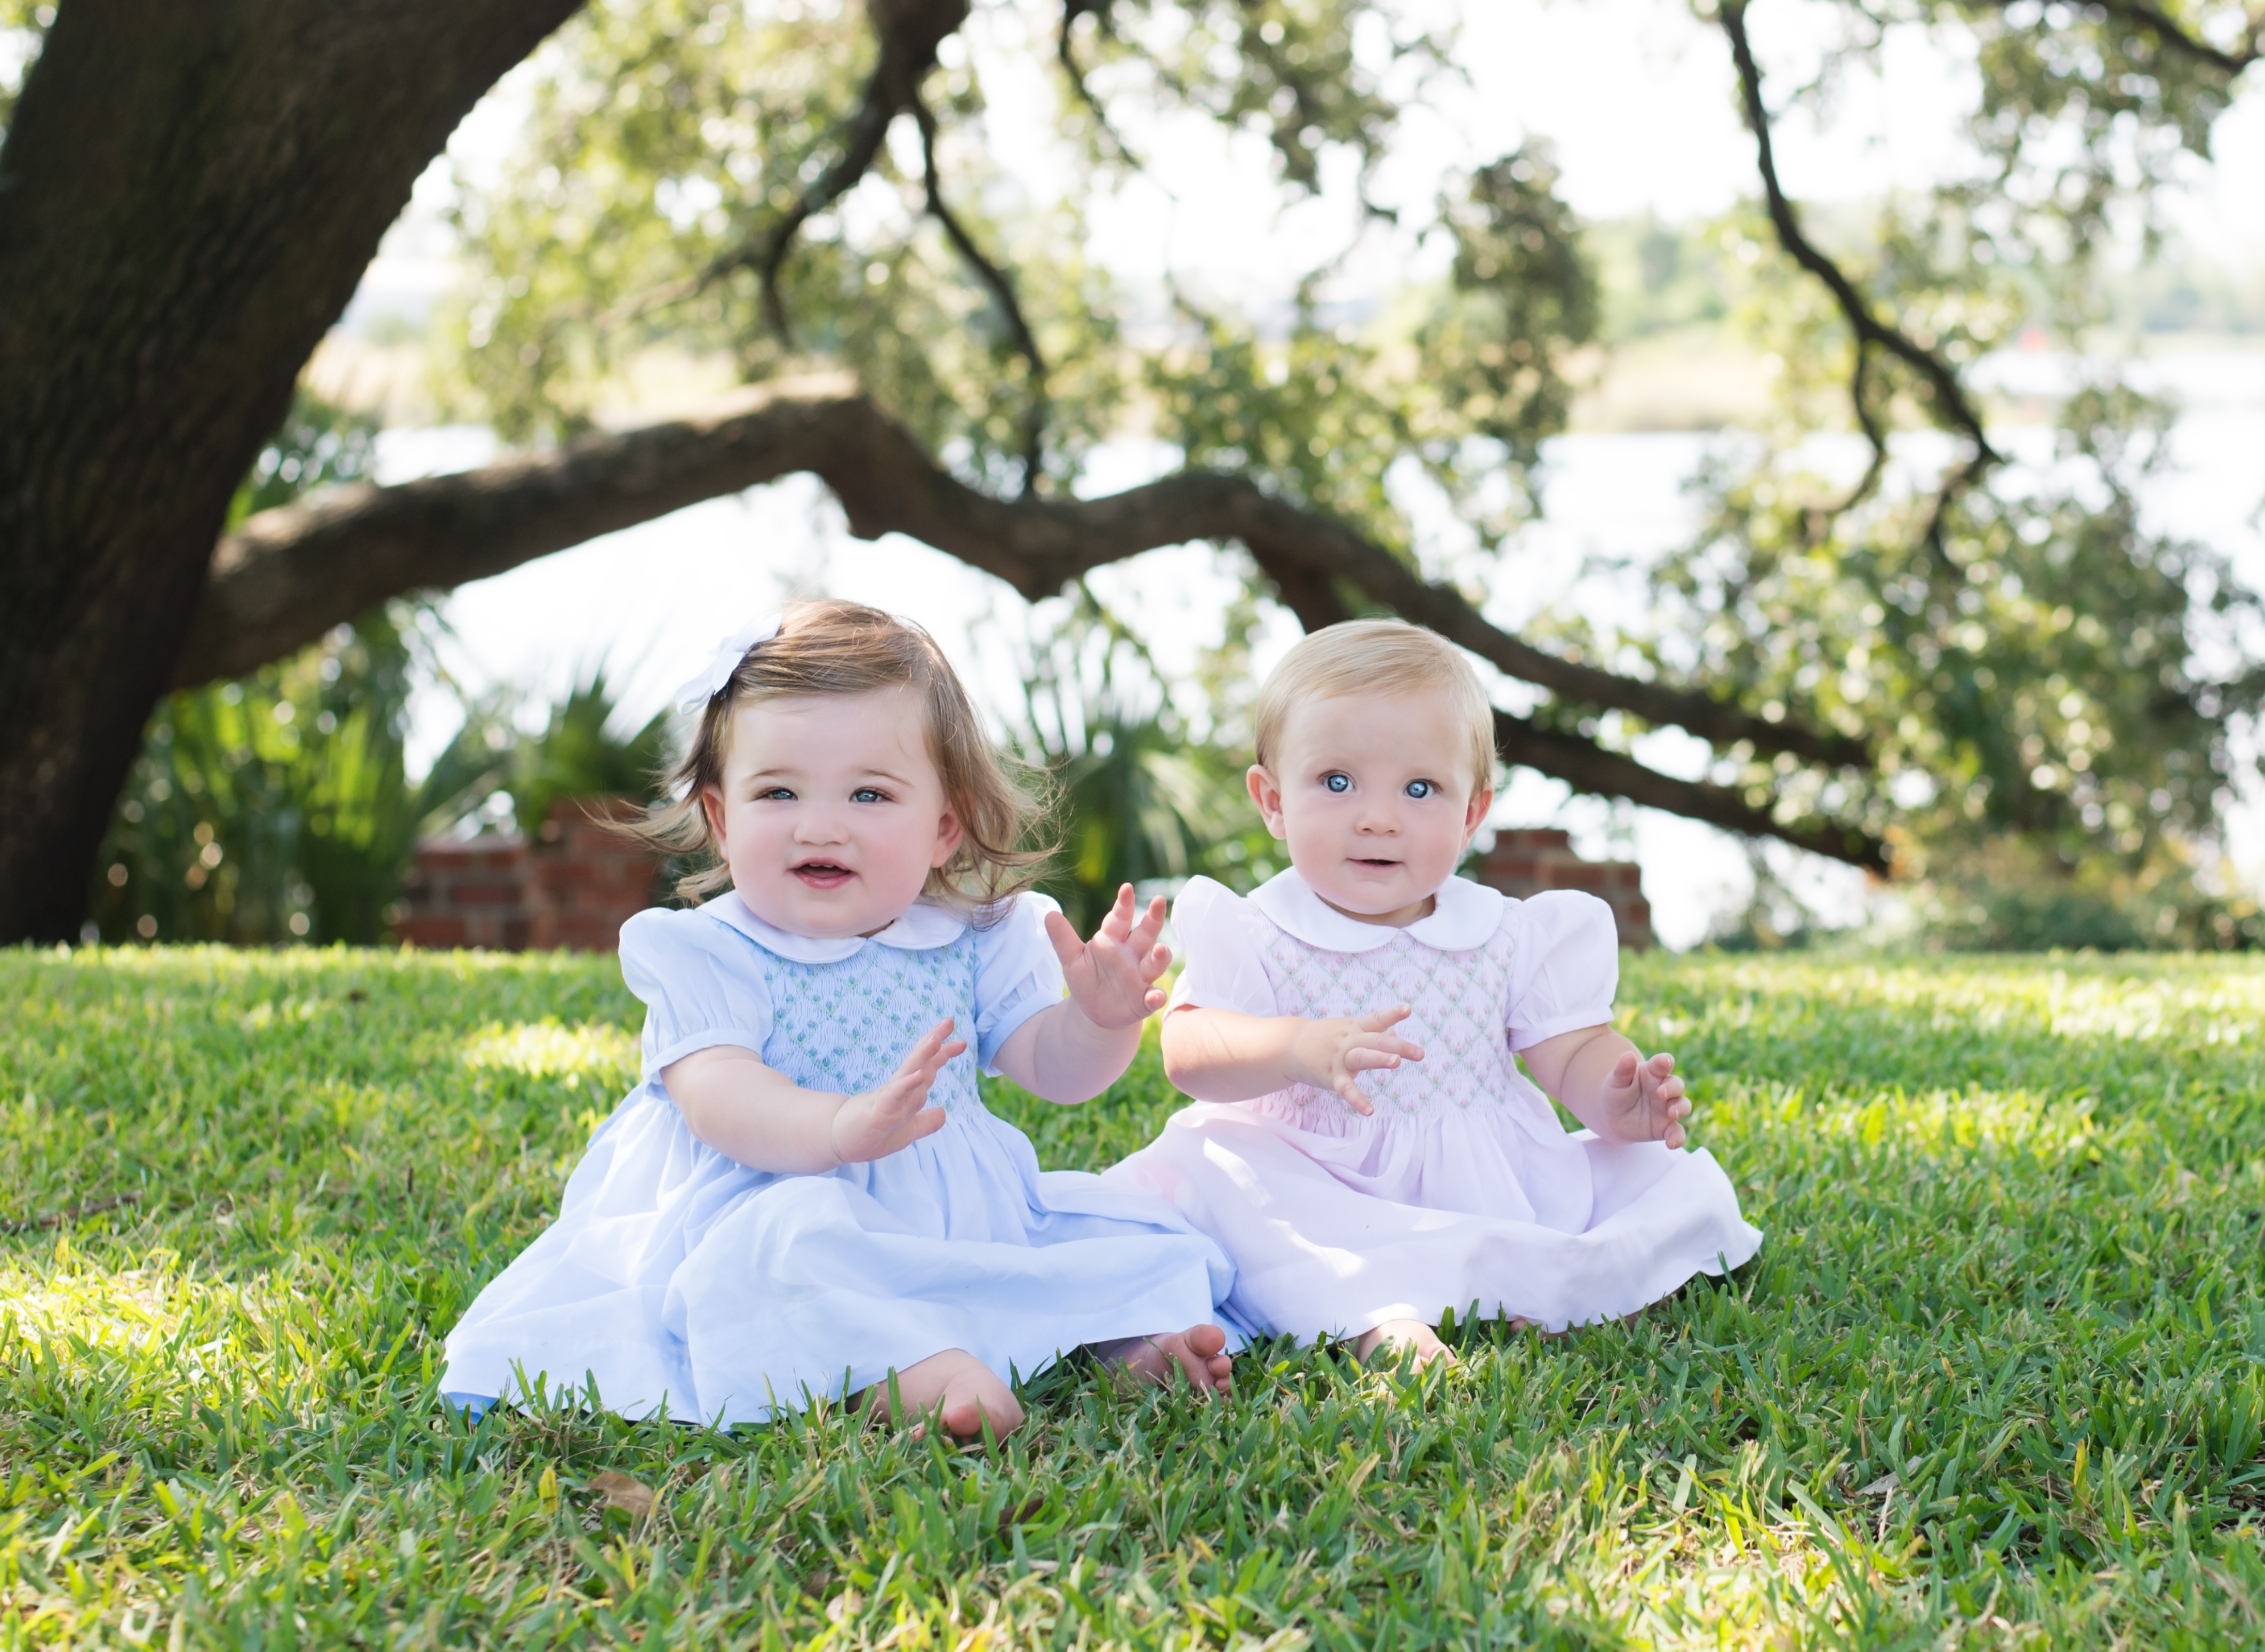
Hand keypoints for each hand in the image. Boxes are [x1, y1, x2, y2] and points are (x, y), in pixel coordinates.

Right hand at [827, 1020, 964, 1164]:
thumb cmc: (870, 1135)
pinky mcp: (877, 1113)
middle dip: (934, 1042)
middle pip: (918, 1063)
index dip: (942, 1055)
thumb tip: (943, 1114)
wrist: (839, 1144)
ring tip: (935, 1040)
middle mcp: (896, 1091)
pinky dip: (906, 1085)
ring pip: (907, 1073)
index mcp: (904, 1093)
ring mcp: (886, 1099)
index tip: (961, 1043)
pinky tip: (919, 1074)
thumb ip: (924, 1123)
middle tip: (949, 1021)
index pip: (925, 1069)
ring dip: (922, 1056)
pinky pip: (894, 1096)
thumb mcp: (905, 1132)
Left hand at [1045, 884, 1171, 1031]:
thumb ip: (1063, 938)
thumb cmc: (1086, 979)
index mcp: (1112, 941)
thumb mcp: (1072, 959)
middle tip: (1158, 901)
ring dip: (1160, 956)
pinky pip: (1153, 997)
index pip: (1119, 919)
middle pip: (1145, 934)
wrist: (1094, 1012)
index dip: (1123, 904)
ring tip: (1160, 949)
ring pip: (1154, 963)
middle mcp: (1131, 955)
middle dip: (1153, 918)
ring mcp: (1140, 977)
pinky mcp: (1144, 1000)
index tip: (1127, 888)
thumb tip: (1048, 914)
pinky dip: (1156, 997)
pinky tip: (1155, 996)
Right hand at [1289, 1004, 1423, 1116]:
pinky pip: (1346, 1088)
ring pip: (1361, 1057)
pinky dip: (1357, 1100)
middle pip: (1376, 1040)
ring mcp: (1340, 1058)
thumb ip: (1372, 1030)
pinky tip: (1370, 1111)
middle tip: (1420, 1053)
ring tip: (1397, 1061)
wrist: (1290, 1046)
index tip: (1408, 1009)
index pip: (1376, 1019)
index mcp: (1355, 1028)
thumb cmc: (1325, 1037)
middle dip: (1398, 1046)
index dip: (1392, 1014)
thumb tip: (1396, 1031)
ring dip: (1379, 1058)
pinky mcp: (1332, 1077)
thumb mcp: (1348, 1029)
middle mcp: (1349, 1040)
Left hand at [1599, 1049, 1690, 1147]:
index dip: (1665, 1061)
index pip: (1662, 1063)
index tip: (1665, 1062)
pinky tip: (1672, 1144)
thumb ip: (1622, 1070)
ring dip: (1681, 1108)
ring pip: (1683, 1105)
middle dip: (1673, 1087)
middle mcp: (1663, 1089)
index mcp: (1652, 1073)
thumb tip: (1627, 1055)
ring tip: (1671, 1113)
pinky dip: (1678, 1138)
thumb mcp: (1614, 1081)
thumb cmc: (1615, 1093)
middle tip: (1661, 1093)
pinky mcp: (1665, 1127)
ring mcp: (1667, 1108)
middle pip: (1677, 1084)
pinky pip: (1677, 1132)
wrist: (1612, 1118)